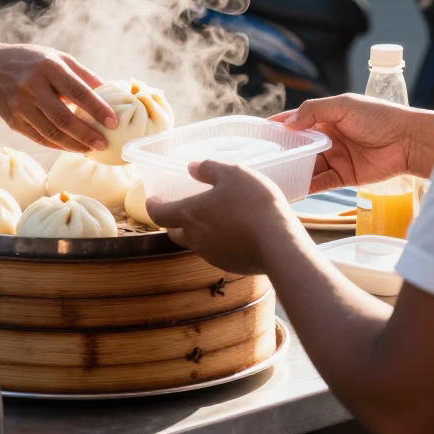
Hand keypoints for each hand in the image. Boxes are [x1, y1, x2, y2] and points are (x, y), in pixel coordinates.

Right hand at [0, 44, 117, 152]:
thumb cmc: (34, 62)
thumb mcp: (58, 58)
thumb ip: (83, 75)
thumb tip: (112, 91)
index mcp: (48, 67)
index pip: (77, 91)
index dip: (97, 108)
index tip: (114, 121)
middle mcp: (32, 86)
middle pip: (63, 117)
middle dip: (86, 134)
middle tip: (104, 143)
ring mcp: (19, 105)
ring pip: (51, 132)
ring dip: (74, 145)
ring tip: (91, 149)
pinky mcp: (13, 121)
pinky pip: (39, 138)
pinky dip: (58, 145)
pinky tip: (73, 147)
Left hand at [148, 161, 298, 273]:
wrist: (280, 244)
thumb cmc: (254, 204)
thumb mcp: (234, 174)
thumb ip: (210, 168)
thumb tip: (192, 167)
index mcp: (189, 215)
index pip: (159, 214)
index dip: (153, 206)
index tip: (153, 200)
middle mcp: (195, 238)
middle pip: (175, 232)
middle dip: (174, 222)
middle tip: (181, 209)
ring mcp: (211, 255)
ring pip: (196, 243)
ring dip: (198, 232)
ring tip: (212, 218)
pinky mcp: (228, 265)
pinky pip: (216, 252)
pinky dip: (218, 241)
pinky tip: (234, 232)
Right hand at [271, 95, 433, 192]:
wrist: (409, 141)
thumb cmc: (379, 117)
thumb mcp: (343, 105)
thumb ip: (313, 111)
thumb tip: (288, 125)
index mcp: (326, 118)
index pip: (296, 121)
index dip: (278, 127)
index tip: (258, 134)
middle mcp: (327, 138)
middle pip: (298, 147)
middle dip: (282, 152)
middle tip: (261, 159)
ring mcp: (335, 158)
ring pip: (307, 166)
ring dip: (292, 171)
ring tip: (273, 176)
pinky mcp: (344, 177)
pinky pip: (320, 182)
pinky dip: (307, 186)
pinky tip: (293, 188)